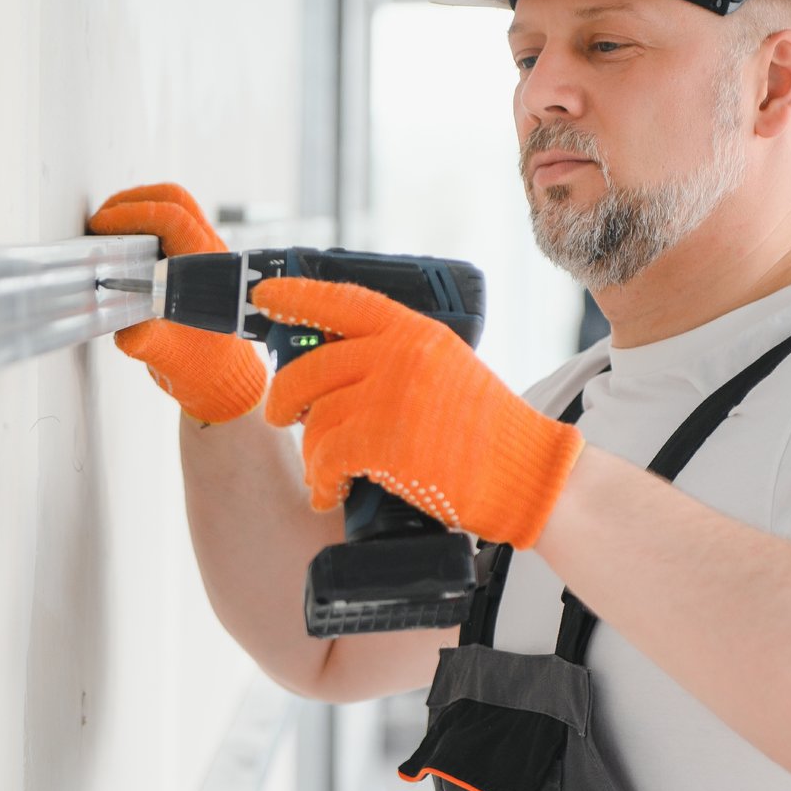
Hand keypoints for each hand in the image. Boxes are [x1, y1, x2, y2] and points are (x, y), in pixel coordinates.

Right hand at [86, 183, 266, 424]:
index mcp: (209, 268)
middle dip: (133, 201)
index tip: (101, 225)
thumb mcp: (170, 356)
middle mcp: (212, 253)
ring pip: (176, 208)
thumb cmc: (204, 368)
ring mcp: (207, 254)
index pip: (173, 219)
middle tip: (101, 220)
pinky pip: (173, 226)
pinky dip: (145, 224)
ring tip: (108, 228)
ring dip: (139, 209)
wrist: (224, 379)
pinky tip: (123, 244)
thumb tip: (125, 330)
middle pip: (175, 200)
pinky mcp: (198, 261)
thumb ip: (145, 342)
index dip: (133, 214)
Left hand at [256, 276, 582, 548]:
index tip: (266, 297)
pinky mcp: (383, 441)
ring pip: (317, 420)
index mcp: (415, 331)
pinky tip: (327, 494)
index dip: (298, 296)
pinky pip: (327, 459)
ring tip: (321, 474)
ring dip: (311, 453)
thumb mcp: (448, 369)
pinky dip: (321, 482)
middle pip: (312, 368)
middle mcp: (399, 354)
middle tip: (279, 415)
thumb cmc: (489, 431)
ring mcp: (389, 396)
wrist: (524, 472)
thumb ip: (399, 360)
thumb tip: (338, 374)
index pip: (344, 301)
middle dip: (285, 397)